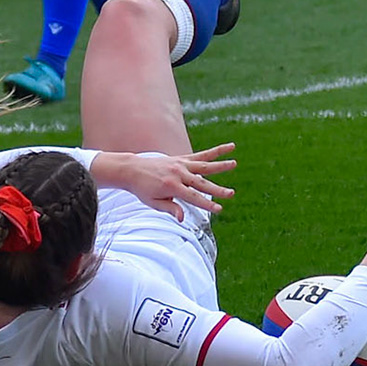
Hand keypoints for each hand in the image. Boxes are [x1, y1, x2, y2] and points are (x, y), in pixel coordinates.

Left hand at [103, 145, 236, 211]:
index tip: (219, 209)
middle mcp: (178, 174)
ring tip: (234, 163)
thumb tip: (182, 218)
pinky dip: (215, 151)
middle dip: (217, 189)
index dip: (207, 204)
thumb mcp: (153, 202)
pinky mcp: (182, 159)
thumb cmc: (142, 190)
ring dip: (220, 165)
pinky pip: (201, 155)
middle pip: (201, 183)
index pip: (193, 197)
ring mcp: (181, 164)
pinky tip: (229, 147)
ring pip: (204, 165)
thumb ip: (169, 208)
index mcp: (172, 186)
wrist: (132, 170)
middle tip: (231, 193)